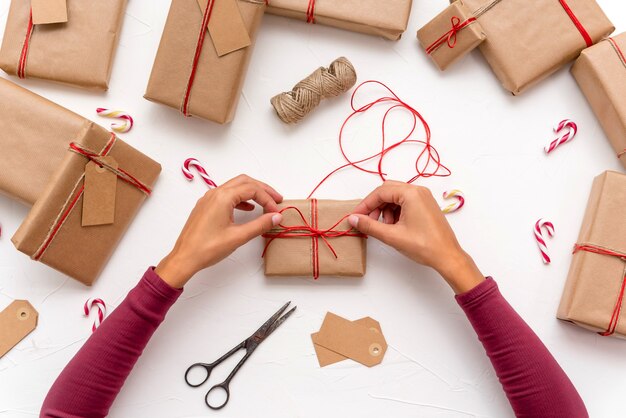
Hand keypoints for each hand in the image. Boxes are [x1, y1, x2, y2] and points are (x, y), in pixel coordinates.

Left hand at [156, 175, 282, 287]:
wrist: (184, 258)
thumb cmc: (208, 248)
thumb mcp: (238, 237)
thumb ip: (260, 225)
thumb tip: (276, 217)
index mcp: (222, 197)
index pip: (252, 190)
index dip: (267, 199)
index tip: (276, 212)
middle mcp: (215, 193)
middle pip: (244, 182)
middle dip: (262, 189)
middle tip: (276, 199)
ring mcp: (208, 199)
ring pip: (235, 186)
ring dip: (251, 192)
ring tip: (265, 203)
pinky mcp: (205, 206)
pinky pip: (226, 195)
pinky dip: (240, 198)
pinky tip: (248, 208)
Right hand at [349, 181, 483, 293]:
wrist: (447, 256)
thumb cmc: (424, 246)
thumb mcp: (392, 236)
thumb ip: (370, 226)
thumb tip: (353, 219)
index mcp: (411, 193)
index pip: (381, 192)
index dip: (365, 204)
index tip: (355, 216)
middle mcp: (418, 191)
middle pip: (388, 191)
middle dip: (375, 205)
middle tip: (367, 221)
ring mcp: (424, 197)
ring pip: (396, 197)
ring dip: (385, 209)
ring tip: (383, 227)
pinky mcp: (426, 205)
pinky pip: (405, 202)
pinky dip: (395, 212)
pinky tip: (393, 226)